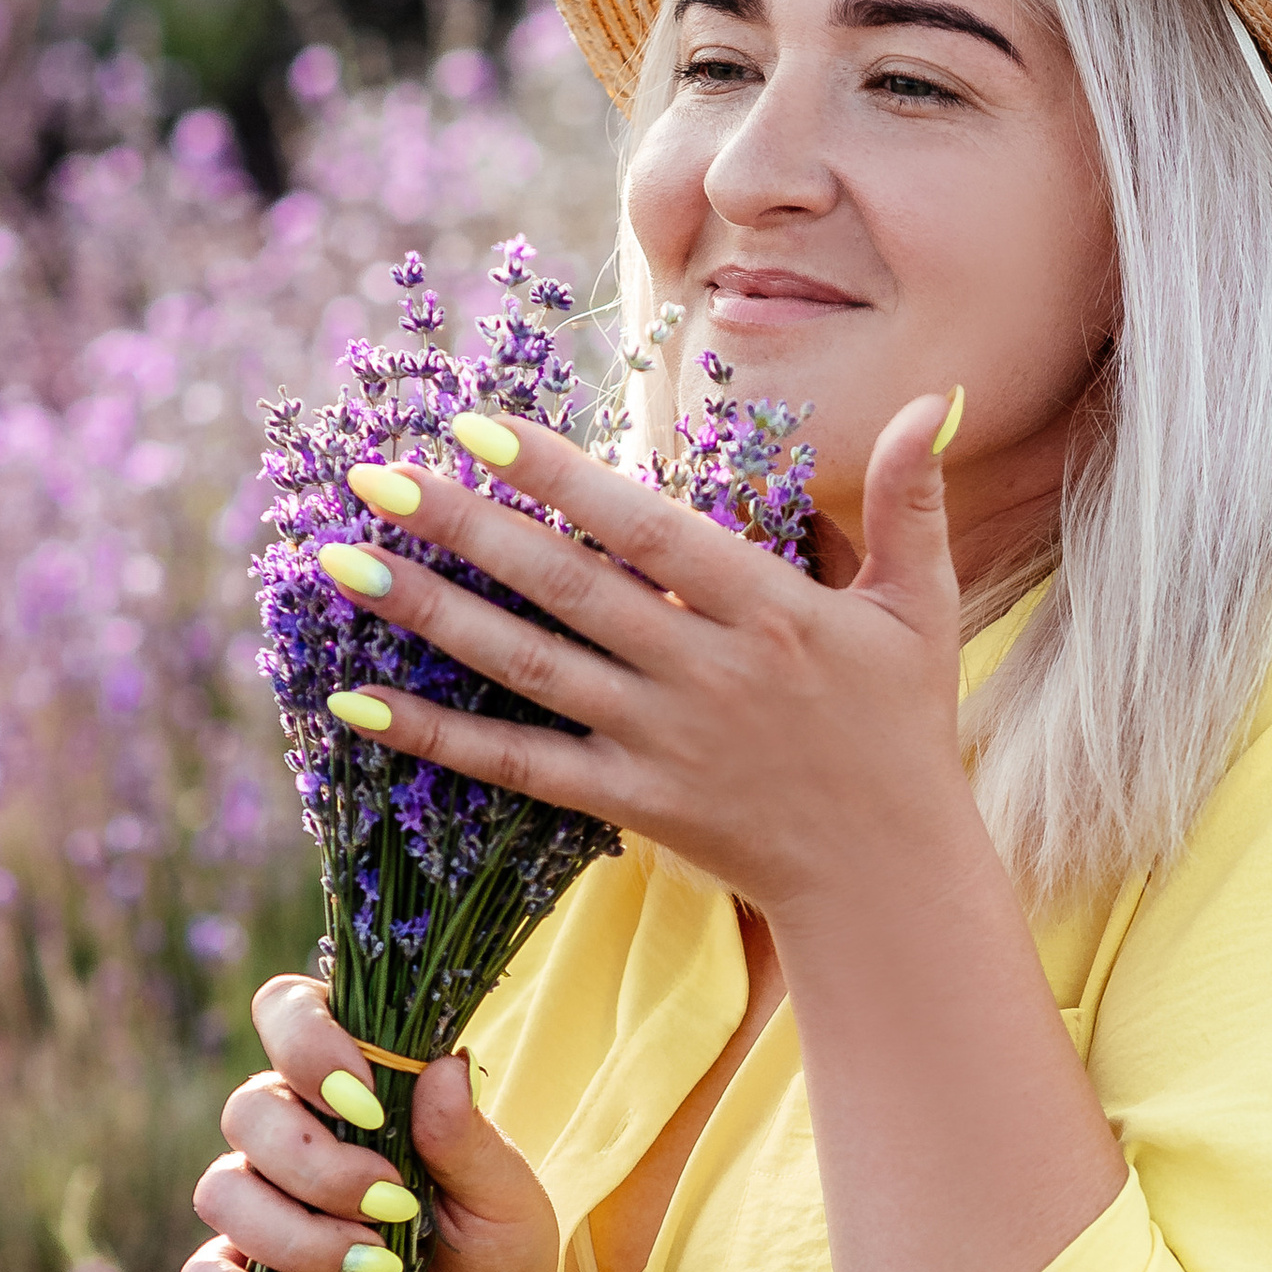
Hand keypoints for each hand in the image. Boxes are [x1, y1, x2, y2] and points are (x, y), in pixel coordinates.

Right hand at [182, 976, 559, 1271]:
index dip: (307, 1040)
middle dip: (320, 1165)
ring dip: (302, 1238)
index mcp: (352, 1082)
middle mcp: (291, 1130)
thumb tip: (443, 1070)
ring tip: (379, 1271)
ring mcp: (259, 1203)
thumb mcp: (506, 1195)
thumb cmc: (494, 1245)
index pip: (287, 1011)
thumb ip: (468, 1139)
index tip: (366, 1098)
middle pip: (250, 1109)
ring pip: (224, 1192)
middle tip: (394, 1206)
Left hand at [316, 393, 969, 923]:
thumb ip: (912, 502)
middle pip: (565, 588)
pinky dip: (439, 735)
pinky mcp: (633, 802)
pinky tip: (358, 703)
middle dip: (464, 527)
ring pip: (528, 666)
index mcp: (768, 611)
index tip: (479, 426)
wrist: (886, 874)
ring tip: (343, 562)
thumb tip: (928, 398)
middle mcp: (703, 670)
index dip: (561, 476)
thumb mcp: (921, 610)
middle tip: (372, 475)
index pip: (646, 529)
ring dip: (430, 613)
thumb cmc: (900, 730)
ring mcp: (661, 740)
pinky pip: (520, 765)